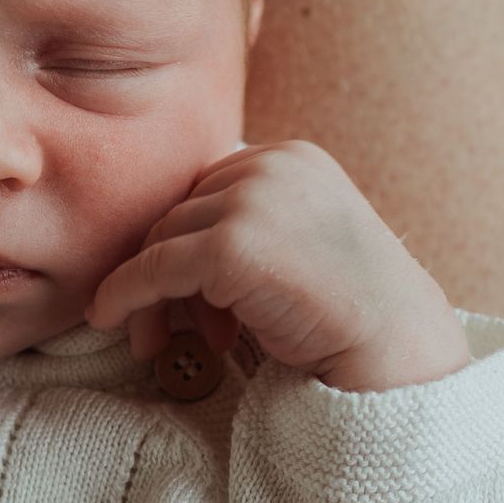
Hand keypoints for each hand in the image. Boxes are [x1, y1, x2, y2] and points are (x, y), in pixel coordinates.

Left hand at [88, 139, 469, 389]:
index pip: (206, 190)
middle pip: (180, 211)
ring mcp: (254, 201)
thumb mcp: (298, 242)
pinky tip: (110, 320)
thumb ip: (248, 226)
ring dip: (152, 297)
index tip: (191, 302)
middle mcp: (272, 165)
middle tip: (167, 331)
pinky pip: (154, 268)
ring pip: (162, 239)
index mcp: (291, 156)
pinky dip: (125, 295)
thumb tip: (165, 247)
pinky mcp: (233, 245)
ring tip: (161, 345)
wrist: (393, 346)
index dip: (188, 246)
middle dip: (165, 274)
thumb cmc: (348, 311)